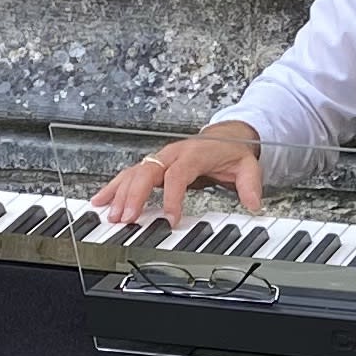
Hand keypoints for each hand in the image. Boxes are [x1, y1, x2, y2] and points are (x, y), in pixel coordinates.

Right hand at [93, 122, 263, 229]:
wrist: (226, 136)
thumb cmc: (231, 151)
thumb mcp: (247, 166)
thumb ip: (250, 185)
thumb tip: (253, 204)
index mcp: (193, 154)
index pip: (178, 175)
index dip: (173, 197)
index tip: (171, 219)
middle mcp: (172, 154)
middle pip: (147, 171)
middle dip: (135, 196)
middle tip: (128, 218)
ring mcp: (160, 158)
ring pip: (134, 173)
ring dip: (120, 194)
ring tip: (111, 214)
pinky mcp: (152, 165)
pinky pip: (129, 174)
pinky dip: (114, 187)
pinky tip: (101, 200)